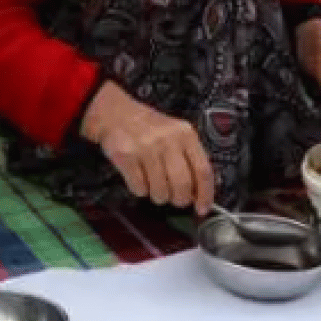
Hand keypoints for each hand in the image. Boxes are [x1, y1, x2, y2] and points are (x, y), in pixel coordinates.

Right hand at [79, 82, 214, 214]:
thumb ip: (189, 158)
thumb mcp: (175, 134)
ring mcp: (146, 148)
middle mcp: (168, 140)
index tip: (202, 208)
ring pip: (161, 191)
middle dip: (179, 199)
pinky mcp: (127, 156)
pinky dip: (140, 190)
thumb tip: (199, 192)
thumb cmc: (148, 127)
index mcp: (185, 134)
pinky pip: (139, 188)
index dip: (205, 195)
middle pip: (183, 184)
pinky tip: (139, 178)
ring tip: (153, 185)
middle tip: (174, 198)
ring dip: (158, 196)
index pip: (203, 170)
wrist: (114, 113)